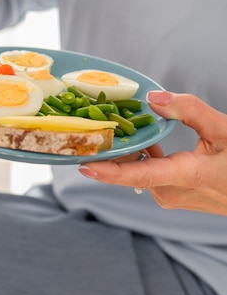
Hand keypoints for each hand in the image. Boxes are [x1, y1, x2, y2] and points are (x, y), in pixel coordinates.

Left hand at [79, 91, 226, 215]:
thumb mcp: (225, 130)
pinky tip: (136, 140)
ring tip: (105, 129)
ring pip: (139, 172)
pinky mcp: (175, 195)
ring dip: (124, 153)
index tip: (83, 164)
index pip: (139, 176)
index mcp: (187, 176)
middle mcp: (173, 192)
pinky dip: (139, 158)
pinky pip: (148, 175)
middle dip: (107, 153)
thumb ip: (189, 110)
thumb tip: (152, 98)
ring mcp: (173, 196)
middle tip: (86, 130)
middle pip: (131, 171)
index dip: (108, 170)